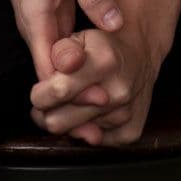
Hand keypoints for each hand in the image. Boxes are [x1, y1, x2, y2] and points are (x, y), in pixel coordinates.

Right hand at [0, 0, 124, 109]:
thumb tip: (116, 24)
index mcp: (35, 22)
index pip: (49, 72)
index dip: (73, 91)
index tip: (101, 101)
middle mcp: (34, 31)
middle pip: (52, 78)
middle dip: (77, 100)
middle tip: (107, 119)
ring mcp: (41, 26)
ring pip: (58, 67)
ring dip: (79, 86)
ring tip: (107, 107)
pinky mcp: (49, 19)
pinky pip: (62, 50)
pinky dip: (78, 67)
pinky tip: (98, 75)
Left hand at [28, 22, 167, 145]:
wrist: (141, 54)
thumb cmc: (105, 45)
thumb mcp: (79, 36)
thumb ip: (59, 52)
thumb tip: (51, 79)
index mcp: (103, 61)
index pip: (57, 91)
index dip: (40, 94)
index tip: (40, 91)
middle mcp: (117, 91)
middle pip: (59, 122)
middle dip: (47, 112)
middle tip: (51, 100)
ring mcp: (125, 114)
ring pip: (74, 135)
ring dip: (69, 120)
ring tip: (74, 102)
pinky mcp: (131, 132)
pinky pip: (93, 144)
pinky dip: (88, 130)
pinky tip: (90, 112)